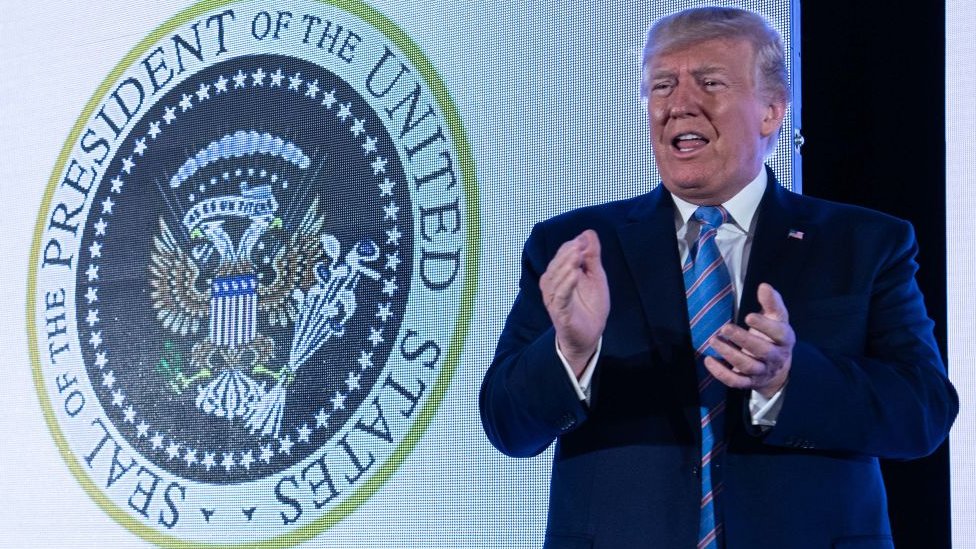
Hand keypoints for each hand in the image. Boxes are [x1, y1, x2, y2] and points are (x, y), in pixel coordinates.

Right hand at [539, 230, 609, 375]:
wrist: (589, 335)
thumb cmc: (590, 305)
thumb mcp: (595, 276)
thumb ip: (591, 256)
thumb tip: (588, 233)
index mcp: (560, 274)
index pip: (562, 254)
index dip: (573, 246)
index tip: (584, 240)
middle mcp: (552, 285)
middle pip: (557, 265)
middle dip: (568, 253)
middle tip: (580, 245)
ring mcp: (554, 299)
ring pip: (556, 279)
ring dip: (566, 266)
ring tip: (577, 256)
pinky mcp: (559, 312)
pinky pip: (560, 296)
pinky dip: (566, 284)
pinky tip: (575, 275)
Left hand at [705, 282, 793, 397]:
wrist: (777, 368)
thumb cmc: (773, 336)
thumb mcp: (776, 318)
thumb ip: (771, 302)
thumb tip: (764, 286)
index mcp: (785, 339)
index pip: (779, 333)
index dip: (765, 326)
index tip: (749, 316)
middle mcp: (775, 357)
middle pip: (762, 351)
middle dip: (743, 339)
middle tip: (725, 328)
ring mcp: (762, 371)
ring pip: (747, 366)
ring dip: (729, 354)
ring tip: (713, 340)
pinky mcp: (749, 382)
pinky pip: (735, 381)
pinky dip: (720, 373)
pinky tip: (708, 360)